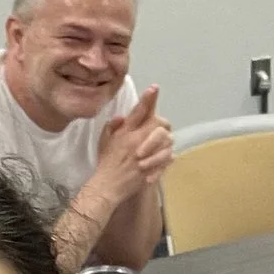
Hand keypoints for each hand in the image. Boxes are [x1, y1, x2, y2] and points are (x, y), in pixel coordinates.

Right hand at [92, 85, 172, 201]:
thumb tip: (123, 116)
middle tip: (158, 127)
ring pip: (167, 138)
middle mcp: (137, 140)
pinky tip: (162, 157)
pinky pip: (169, 156)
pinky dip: (167, 156)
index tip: (155, 88)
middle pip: (159, 122)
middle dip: (161, 122)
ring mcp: (146, 153)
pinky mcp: (153, 166)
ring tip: (160, 144)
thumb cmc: (106, 162)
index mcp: (125, 132)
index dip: (148, 98)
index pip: (139, 111)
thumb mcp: (104, 140)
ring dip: (166, 140)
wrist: (108, 185)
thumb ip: (113, 126)